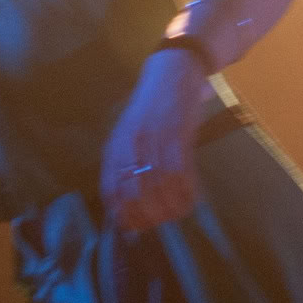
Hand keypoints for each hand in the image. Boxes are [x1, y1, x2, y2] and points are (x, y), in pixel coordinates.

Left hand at [100, 49, 211, 230]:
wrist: (171, 73)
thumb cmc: (150, 109)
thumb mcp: (129, 135)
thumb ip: (126, 166)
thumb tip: (127, 205)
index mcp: (114, 147)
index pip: (111, 191)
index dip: (122, 215)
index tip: (134, 229)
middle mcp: (130, 146)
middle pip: (134, 194)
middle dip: (148, 216)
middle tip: (160, 224)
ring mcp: (153, 140)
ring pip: (159, 188)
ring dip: (170, 208)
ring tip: (178, 214)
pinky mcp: (177, 135)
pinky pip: (181, 173)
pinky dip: (187, 192)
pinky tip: (192, 198)